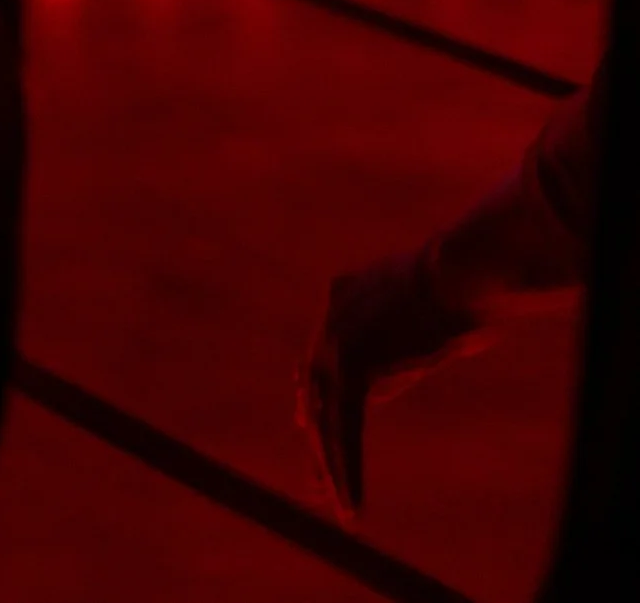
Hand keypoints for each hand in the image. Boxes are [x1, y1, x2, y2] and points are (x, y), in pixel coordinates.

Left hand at [297, 253, 479, 517]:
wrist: (466, 273)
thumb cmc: (462, 294)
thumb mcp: (414, 321)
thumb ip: (388, 350)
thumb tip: (376, 386)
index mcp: (340, 296)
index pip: (319, 366)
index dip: (318, 410)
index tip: (316, 444)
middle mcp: (330, 314)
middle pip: (316, 395)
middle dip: (319, 445)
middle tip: (321, 489)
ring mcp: (336, 337)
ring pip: (327, 419)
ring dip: (333, 468)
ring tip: (341, 509)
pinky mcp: (354, 363)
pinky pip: (346, 428)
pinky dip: (349, 469)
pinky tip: (352, 504)